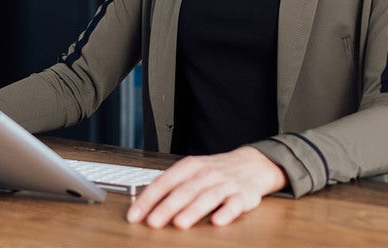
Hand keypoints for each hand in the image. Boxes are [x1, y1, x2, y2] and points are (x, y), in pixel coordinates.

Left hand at [125, 146, 286, 228]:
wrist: (253, 163)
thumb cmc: (216, 170)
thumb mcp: (192, 170)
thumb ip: (171, 183)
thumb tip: (144, 200)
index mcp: (190, 166)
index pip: (164, 182)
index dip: (148, 199)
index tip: (134, 214)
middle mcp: (206, 174)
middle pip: (184, 191)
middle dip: (167, 207)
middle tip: (152, 222)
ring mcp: (225, 184)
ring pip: (207, 197)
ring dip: (192, 210)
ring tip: (179, 223)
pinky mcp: (244, 196)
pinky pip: (235, 204)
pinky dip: (226, 212)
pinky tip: (217, 221)